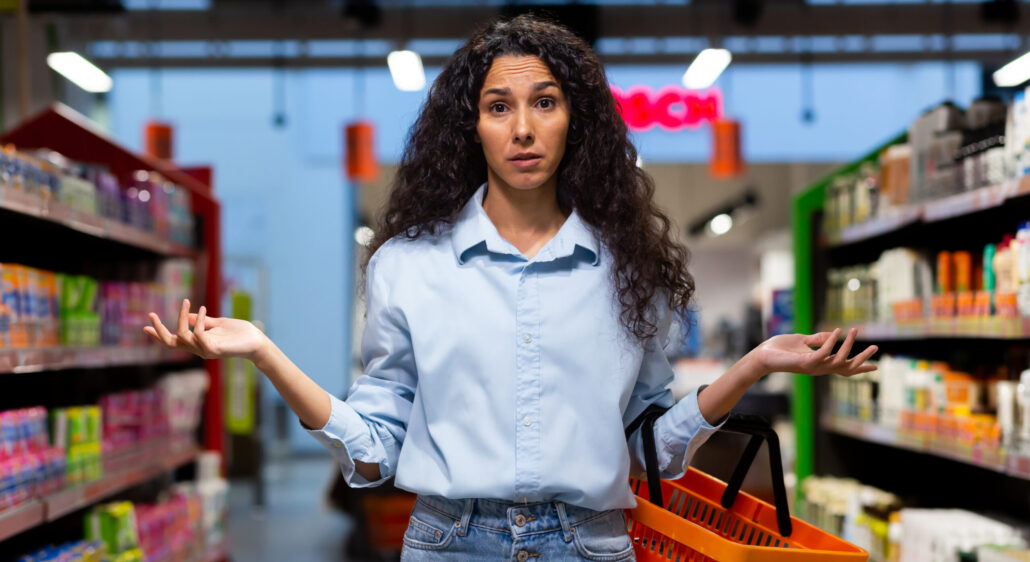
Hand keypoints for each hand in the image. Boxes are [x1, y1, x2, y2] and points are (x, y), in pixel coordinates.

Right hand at [143, 299, 268, 360]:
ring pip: (183, 336)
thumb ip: (203, 321)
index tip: (145, 327)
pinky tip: (204, 309)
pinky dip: (199, 321)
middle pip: (172, 343)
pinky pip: (199, 335)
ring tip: (186, 302)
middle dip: (160, 330)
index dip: (159, 334)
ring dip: (182, 317)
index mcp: (198, 343)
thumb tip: (189, 315)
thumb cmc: (240, 333)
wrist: (257, 341)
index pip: (174, 341)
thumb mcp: (218, 323)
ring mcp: (206, 350)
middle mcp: (199, 349)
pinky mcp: (214, 350)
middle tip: (151, 315)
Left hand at [751, 328, 877, 376]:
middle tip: (875, 347)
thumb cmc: (779, 349)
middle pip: (846, 368)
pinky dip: (831, 342)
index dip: (859, 367)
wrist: (761, 355)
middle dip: (861, 359)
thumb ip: (817, 339)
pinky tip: (837, 331)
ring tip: (855, 330)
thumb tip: (833, 333)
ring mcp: (812, 367)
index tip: (876, 366)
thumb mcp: (802, 341)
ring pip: (837, 360)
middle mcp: (818, 368)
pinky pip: (823, 352)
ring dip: (848, 345)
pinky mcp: (804, 363)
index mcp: (819, 364)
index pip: (843, 368)